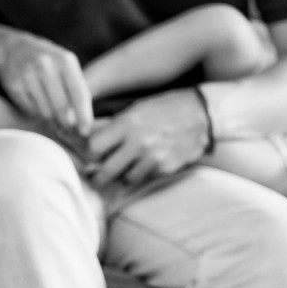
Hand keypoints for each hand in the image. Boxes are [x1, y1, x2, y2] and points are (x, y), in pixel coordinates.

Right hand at [0, 33, 92, 135]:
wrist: (14, 49)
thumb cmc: (48, 62)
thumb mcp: (65, 66)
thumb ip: (75, 88)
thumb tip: (81, 122)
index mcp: (64, 61)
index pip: (79, 94)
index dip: (84, 116)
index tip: (86, 132)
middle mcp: (45, 66)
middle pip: (61, 107)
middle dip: (67, 125)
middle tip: (70, 133)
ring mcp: (27, 75)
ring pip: (45, 112)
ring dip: (51, 122)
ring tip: (55, 122)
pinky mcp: (14, 86)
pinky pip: (30, 110)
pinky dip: (36, 115)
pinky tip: (38, 110)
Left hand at [86, 88, 210, 187]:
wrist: (203, 114)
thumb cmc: (164, 108)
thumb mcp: (136, 109)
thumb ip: (111, 125)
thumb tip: (83, 135)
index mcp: (127, 123)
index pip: (93, 147)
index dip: (88, 154)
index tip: (88, 156)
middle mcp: (139, 142)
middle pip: (105, 171)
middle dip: (98, 176)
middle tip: (95, 176)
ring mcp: (154, 157)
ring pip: (125, 179)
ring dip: (122, 175)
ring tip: (125, 167)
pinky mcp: (166, 168)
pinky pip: (145, 178)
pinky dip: (141, 174)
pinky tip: (146, 163)